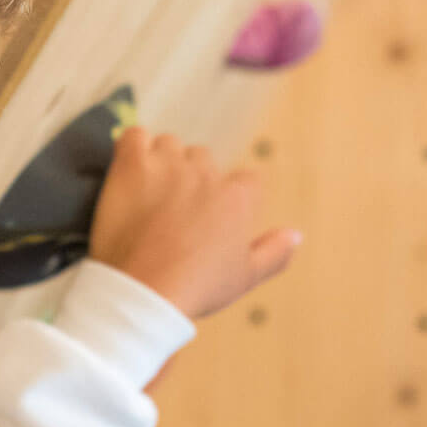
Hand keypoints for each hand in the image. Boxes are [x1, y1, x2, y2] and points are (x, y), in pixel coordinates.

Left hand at [86, 126, 300, 321]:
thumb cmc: (195, 288)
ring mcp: (168, 166)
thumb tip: (296, 235)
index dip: (229, 197)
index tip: (212, 217)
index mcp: (237, 198)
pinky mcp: (133, 165)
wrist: (143, 291)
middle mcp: (206, 174)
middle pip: (204, 159)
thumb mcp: (245, 278)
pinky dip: (132, 147)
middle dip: (192, 179)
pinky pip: (135, 135)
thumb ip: (274, 252)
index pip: (245, 179)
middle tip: (173, 211)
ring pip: (171, 145)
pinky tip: (130, 170)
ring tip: (149, 193)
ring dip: (163, 162)